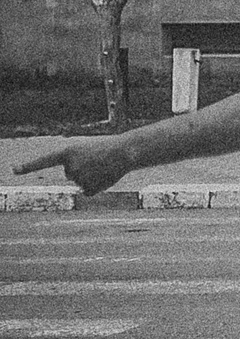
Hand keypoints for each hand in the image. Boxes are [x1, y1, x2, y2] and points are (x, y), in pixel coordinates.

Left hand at [13, 139, 129, 196]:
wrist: (126, 151)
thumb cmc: (108, 148)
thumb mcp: (86, 151)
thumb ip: (76, 165)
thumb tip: (80, 186)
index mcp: (67, 152)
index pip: (43, 161)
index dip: (28, 166)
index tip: (13, 170)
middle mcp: (69, 166)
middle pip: (71, 173)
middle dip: (83, 168)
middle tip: (99, 159)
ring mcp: (79, 178)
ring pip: (81, 181)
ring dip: (93, 176)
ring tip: (105, 167)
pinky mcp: (88, 188)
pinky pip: (89, 190)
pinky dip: (98, 186)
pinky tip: (107, 177)